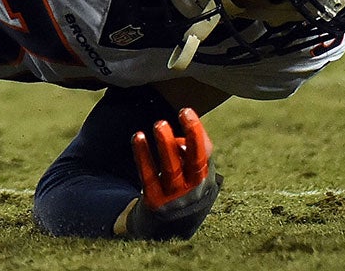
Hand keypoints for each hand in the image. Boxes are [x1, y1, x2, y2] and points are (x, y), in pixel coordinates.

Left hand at [123, 108, 220, 239]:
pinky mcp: (155, 203)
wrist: (162, 233)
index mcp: (205, 183)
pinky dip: (143, 155)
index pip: (205, 155)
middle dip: (192, 136)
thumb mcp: (193, 180)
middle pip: (195, 161)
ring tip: (160, 124)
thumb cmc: (179, 195)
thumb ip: (192, 157)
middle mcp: (193, 192)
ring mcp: (175, 199)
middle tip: (184, 112)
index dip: (198, 134)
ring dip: (166, 145)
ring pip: (172, 169)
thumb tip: (189, 133)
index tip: (187, 111)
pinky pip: (148, 175)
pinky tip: (138, 137)